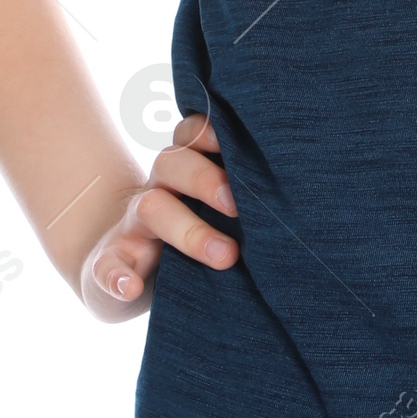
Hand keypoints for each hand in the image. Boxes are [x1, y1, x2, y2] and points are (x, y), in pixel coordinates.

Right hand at [78, 111, 239, 313]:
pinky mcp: (111, 264)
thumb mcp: (215, 211)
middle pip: (172, 163)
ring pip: (150, 208)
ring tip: (225, 257)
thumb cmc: (191, 234)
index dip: (212, 131)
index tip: (240, 142)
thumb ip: (245, 195)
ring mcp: (132, 226)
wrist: (123, 271)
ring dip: (188, 231)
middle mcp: (158, 188)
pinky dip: (118, 275)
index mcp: (185, 171)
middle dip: (207, 180)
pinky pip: (107, 265)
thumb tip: (310, 191)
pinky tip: (131, 285)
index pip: (192, 133)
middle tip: (240, 206)